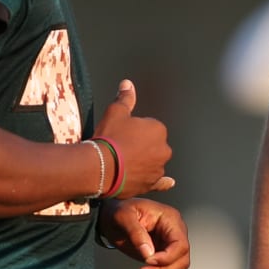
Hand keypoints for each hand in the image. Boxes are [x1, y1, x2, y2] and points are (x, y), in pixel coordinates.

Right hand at [94, 80, 174, 197]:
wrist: (99, 167)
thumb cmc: (108, 138)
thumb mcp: (115, 112)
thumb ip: (125, 98)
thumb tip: (127, 84)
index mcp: (158, 129)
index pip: (149, 127)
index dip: (134, 131)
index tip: (122, 135)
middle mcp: (163, 149)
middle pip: (153, 145)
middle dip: (141, 146)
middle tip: (121, 149)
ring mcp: (158, 168)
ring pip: (153, 162)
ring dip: (144, 162)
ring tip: (123, 164)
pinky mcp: (151, 184)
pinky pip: (160, 182)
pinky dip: (163, 182)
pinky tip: (169, 182)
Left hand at [98, 198, 189, 268]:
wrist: (112, 218)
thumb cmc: (120, 211)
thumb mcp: (124, 216)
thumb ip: (136, 233)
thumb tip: (148, 252)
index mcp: (170, 219)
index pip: (180, 243)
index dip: (167, 257)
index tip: (148, 261)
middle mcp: (174, 232)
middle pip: (183, 259)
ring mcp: (170, 245)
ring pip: (179, 268)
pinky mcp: (164, 256)